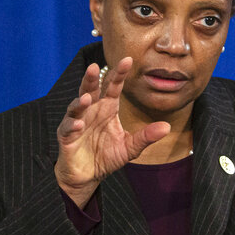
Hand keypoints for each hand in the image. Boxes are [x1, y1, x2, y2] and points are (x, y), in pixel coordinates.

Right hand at [54, 57, 169, 206]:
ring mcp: (78, 121)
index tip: (128, 60)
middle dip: (92, 78)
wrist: (88, 175)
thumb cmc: (107, 156)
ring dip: (80, 101)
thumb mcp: (130, 147)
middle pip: (91, 89)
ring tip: (86, 98)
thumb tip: (167, 127)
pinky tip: (79, 125)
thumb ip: (146, 137)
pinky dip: (73, 125)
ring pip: (76, 106)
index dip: (119, 74)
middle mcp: (92, 110)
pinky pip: (68, 128)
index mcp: (108, 108)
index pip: (113, 86)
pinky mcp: (66, 136)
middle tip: (95, 66)